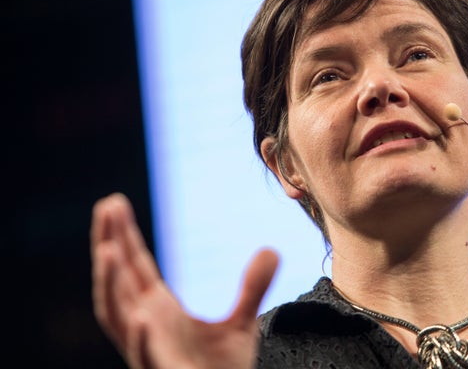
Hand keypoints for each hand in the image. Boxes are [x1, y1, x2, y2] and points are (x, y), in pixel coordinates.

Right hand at [91, 193, 278, 368]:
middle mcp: (145, 327)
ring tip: (107, 250)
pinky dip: (140, 338)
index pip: (134, 267)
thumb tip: (271, 249)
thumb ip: (252, 287)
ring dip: (110, 284)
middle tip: (106, 206)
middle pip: (118, 281)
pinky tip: (143, 316)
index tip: (115, 203)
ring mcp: (148, 351)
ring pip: (118, 316)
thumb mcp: (243, 323)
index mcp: (158, 311)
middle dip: (109, 244)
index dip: (123, 236)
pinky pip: (145, 357)